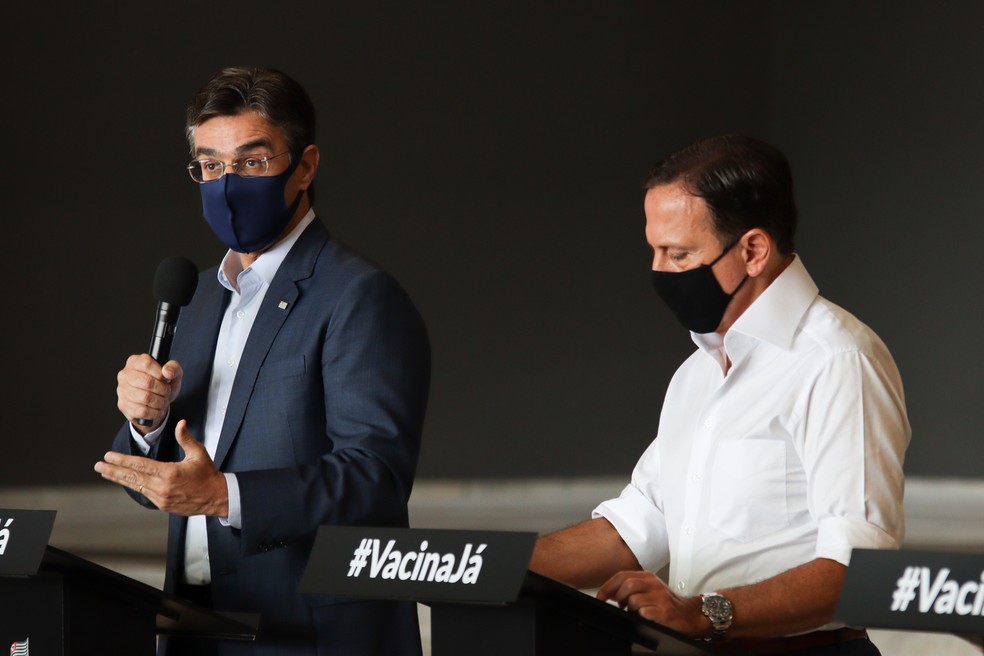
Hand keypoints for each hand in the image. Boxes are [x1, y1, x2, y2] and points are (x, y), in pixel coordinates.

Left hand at [95, 420, 227, 516]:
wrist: (216, 497)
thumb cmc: (208, 475)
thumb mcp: (199, 453)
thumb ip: (186, 438)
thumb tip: (180, 424)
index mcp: (170, 473)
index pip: (140, 465)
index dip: (123, 460)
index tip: (109, 456)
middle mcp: (162, 487)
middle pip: (133, 477)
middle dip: (114, 470)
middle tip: (99, 465)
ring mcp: (161, 498)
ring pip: (135, 486)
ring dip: (119, 478)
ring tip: (105, 473)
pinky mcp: (162, 504)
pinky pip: (143, 493)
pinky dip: (133, 486)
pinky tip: (125, 480)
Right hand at [116, 354, 182, 432]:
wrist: (157, 401)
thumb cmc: (163, 384)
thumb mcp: (173, 373)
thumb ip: (173, 368)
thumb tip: (167, 372)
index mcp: (135, 361)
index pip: (146, 364)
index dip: (160, 374)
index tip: (166, 379)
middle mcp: (125, 374)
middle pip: (147, 382)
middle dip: (163, 390)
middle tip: (167, 392)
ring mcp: (122, 390)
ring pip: (146, 398)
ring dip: (160, 402)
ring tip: (163, 401)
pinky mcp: (123, 405)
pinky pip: (142, 411)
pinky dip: (154, 412)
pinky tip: (157, 410)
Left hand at [596, 570, 706, 636]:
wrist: (691, 615)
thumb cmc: (668, 603)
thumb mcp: (650, 589)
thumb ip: (633, 588)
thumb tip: (611, 593)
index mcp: (648, 577)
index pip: (622, 575)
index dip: (607, 586)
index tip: (600, 596)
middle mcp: (654, 585)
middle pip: (626, 585)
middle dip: (618, 596)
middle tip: (620, 605)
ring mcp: (660, 598)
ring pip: (633, 599)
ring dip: (629, 608)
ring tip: (634, 612)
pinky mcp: (664, 612)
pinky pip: (643, 612)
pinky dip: (639, 616)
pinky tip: (644, 616)